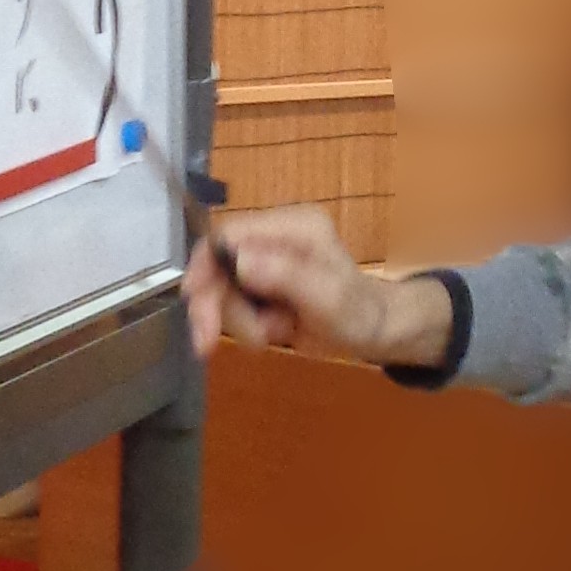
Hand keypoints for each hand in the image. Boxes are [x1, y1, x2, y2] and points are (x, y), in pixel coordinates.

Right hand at [184, 203, 456, 373]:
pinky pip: (234, 304)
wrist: (376, 334)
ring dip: (238, 321)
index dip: (204, 265)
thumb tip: (237, 261)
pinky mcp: (263, 285)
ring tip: (271, 336)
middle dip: (218, 305)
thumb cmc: (360, 313)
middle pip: (217, 263)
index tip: (195, 300)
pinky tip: (272, 333)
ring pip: (222, 289)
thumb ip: (284, 275)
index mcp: (292, 225)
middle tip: (208, 345)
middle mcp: (275, 237)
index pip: (228, 233)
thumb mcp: (327, 297)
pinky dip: (246, 325)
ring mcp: (267, 262)